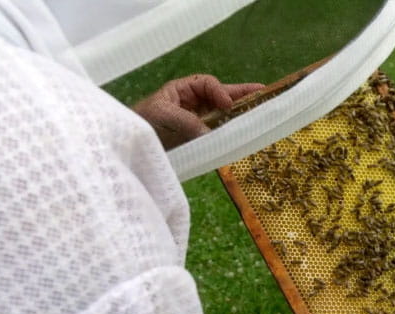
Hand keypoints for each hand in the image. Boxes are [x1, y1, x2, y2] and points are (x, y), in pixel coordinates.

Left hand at [133, 74, 263, 149]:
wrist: (131, 147)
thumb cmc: (141, 122)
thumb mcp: (162, 115)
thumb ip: (186, 121)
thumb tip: (210, 133)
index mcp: (183, 91)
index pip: (207, 84)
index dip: (219, 91)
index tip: (226, 104)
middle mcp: (193, 105)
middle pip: (221, 97)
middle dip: (241, 96)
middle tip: (264, 95)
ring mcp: (197, 123)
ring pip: (223, 116)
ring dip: (239, 115)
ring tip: (261, 114)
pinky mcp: (198, 140)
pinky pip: (217, 135)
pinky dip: (230, 135)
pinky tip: (243, 137)